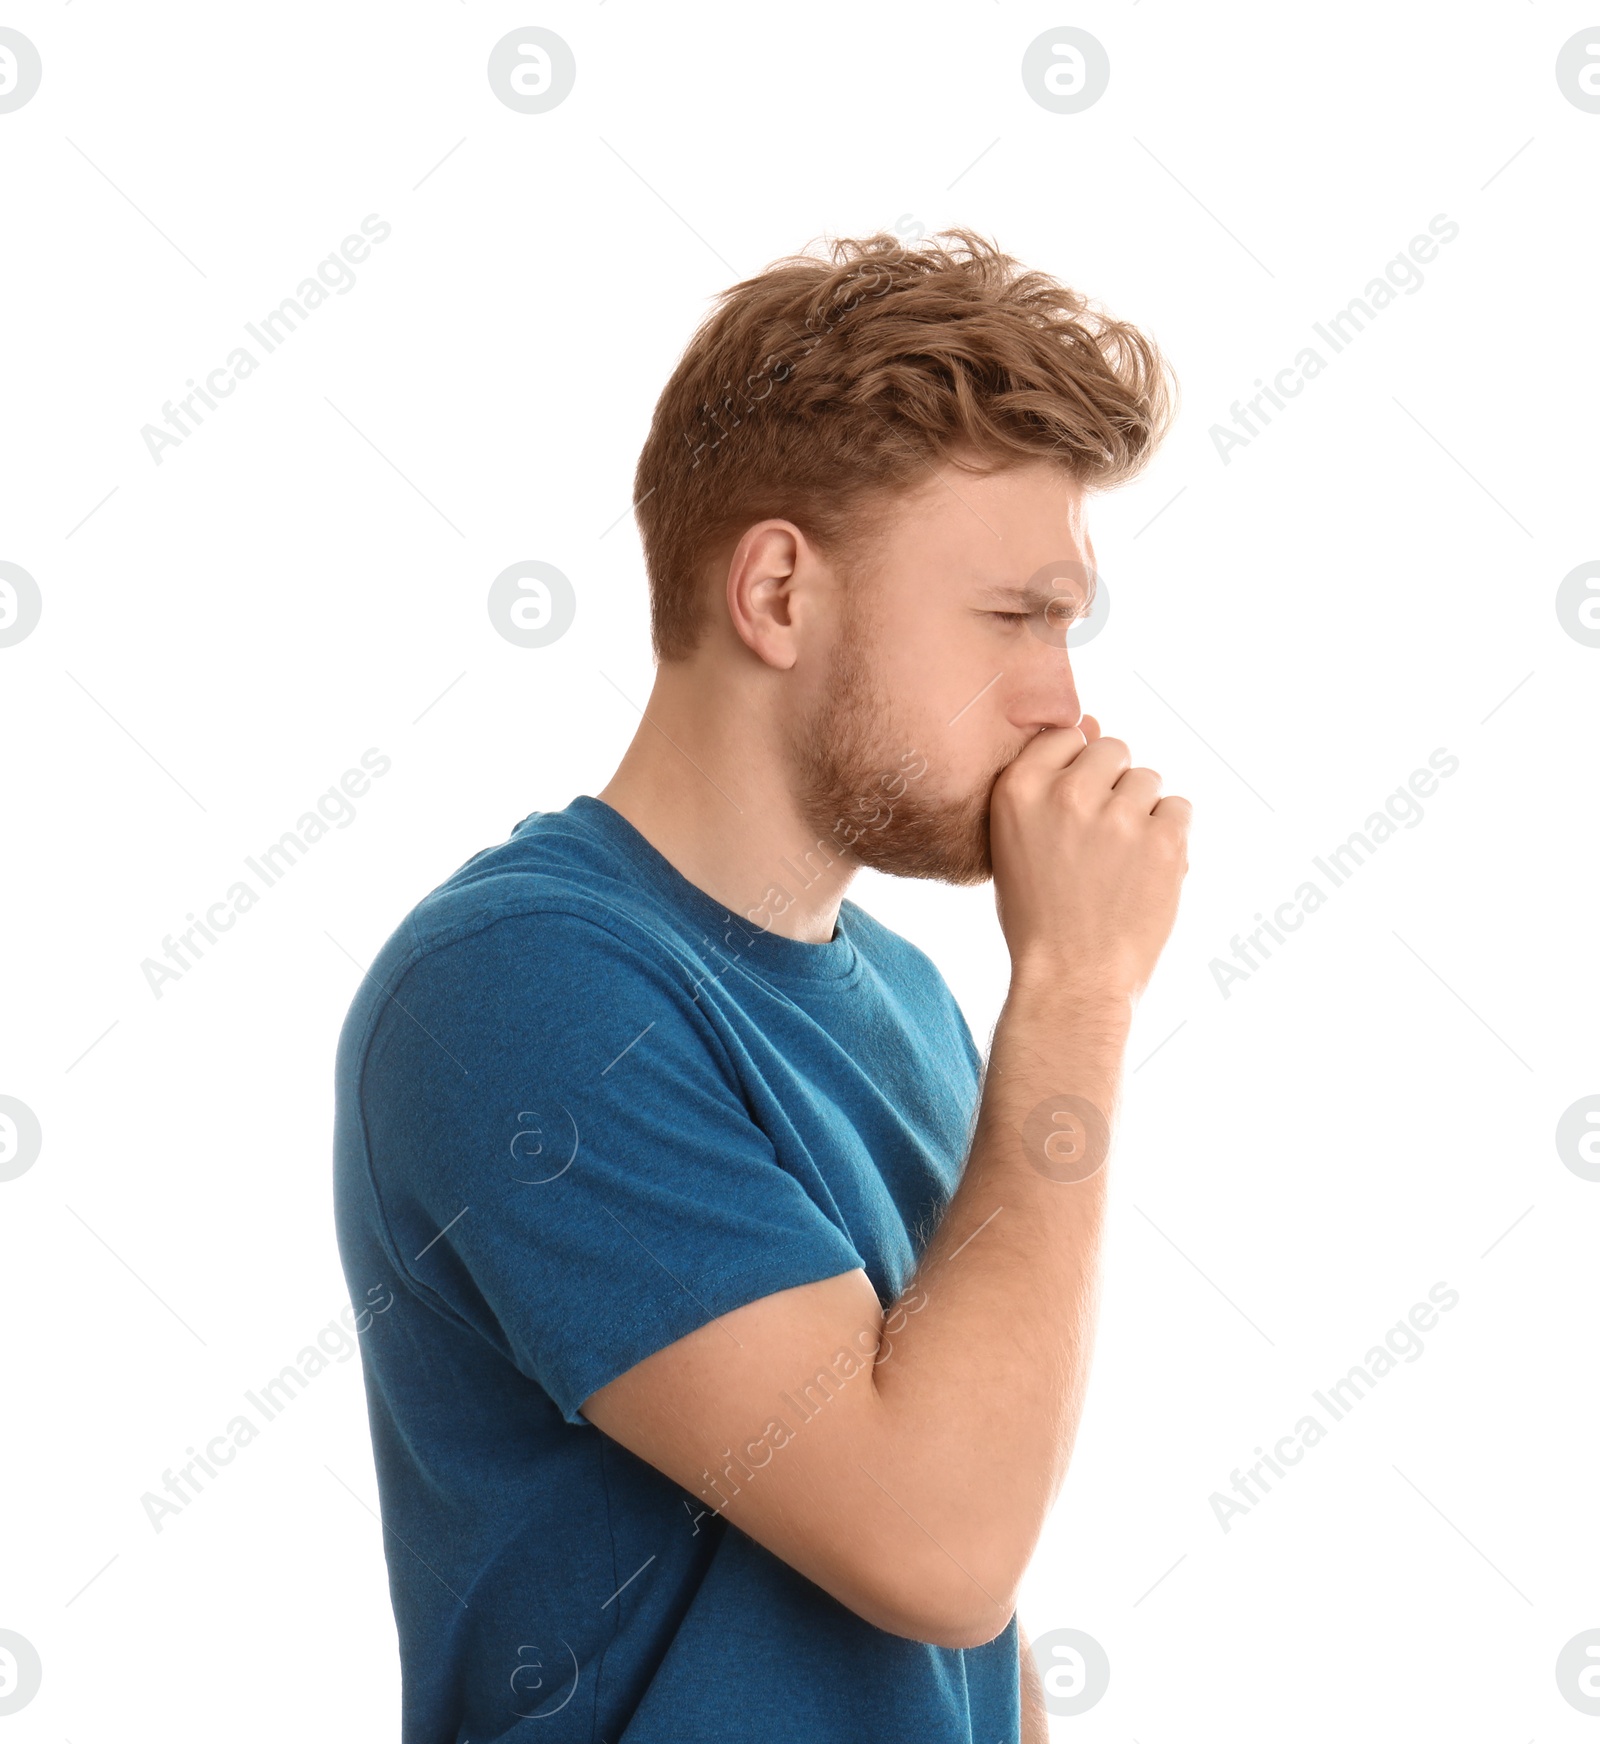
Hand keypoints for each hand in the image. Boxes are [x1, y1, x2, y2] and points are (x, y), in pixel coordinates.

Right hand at [989, 713, 1190, 1000]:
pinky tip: (1145, 872)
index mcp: (1019, 790)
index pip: (1065, 735)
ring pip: (1147, 780)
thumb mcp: (1015, 842)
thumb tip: (1093, 722)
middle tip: (1101, 839)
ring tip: (1121, 862)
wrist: (1072, 979)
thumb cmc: (1039, 915)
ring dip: (1142, 813)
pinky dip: (1170, 837)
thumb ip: (1047, 782)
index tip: (1075, 807)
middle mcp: (1067, 793)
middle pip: (1112, 749)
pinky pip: (1179, 809)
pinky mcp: (1163, 840)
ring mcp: (1118, 815)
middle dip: (1112, 785)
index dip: (1076, 769)